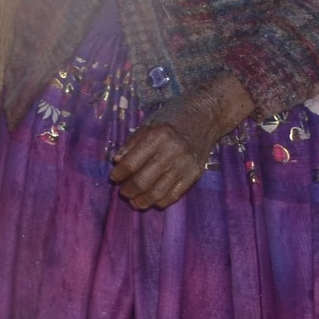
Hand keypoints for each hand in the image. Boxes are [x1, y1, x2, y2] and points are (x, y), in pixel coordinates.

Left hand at [109, 73, 252, 209]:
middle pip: (143, 180)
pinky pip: (176, 194)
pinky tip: (153, 202)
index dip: (119, 173)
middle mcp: (171, 152)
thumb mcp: (148, 123)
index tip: (113, 177)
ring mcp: (185, 165)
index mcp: (156, 136)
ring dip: (143, 200)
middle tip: (123, 192)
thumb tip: (117, 161)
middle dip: (129, 190)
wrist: (205, 117)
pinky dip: (162, 201)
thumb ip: (132, 143)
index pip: (131, 163)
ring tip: (134, 201)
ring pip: (159, 191)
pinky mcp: (196, 174)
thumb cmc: (172, 118)